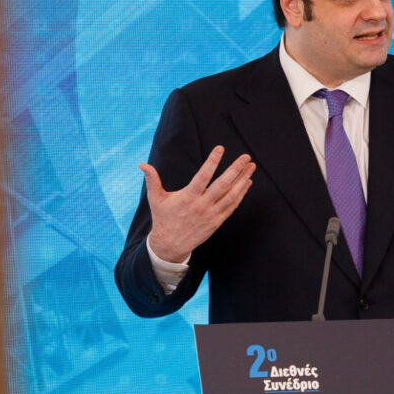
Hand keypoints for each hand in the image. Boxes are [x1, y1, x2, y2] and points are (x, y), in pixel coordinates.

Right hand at [140, 145, 255, 262]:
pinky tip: (247, 183)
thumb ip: (152, 180)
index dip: (212, 161)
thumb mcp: (156, 199)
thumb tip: (141, 164)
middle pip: (222, 185)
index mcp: (187, 197)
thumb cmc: (163, 218)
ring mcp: (211, 214)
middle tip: (246, 156)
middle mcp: (202, 205)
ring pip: (231, 195)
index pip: (203, 176)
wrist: (170, 245)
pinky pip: (232, 206)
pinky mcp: (217, 222)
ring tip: (251, 166)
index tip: (220, 148)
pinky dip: (241, 194)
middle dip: (236, 169)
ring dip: (243, 180)